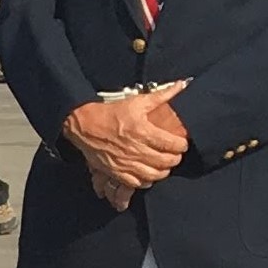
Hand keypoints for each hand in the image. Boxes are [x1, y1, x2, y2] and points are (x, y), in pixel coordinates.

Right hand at [64, 85, 188, 192]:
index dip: (182, 146)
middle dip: (175, 159)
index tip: (183, 144)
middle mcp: (136, 150)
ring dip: (163, 171)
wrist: (85, 126)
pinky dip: (146, 181)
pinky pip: (136, 183)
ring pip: (153, 175)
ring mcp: (126, 163)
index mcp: (143, 131)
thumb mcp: (137, 101)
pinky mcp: (116, 172)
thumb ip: (162, 95)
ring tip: (164, 166)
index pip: (171, 144)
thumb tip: (181, 84)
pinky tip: (149, 174)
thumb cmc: (111, 113)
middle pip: (165, 162)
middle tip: (176, 155)